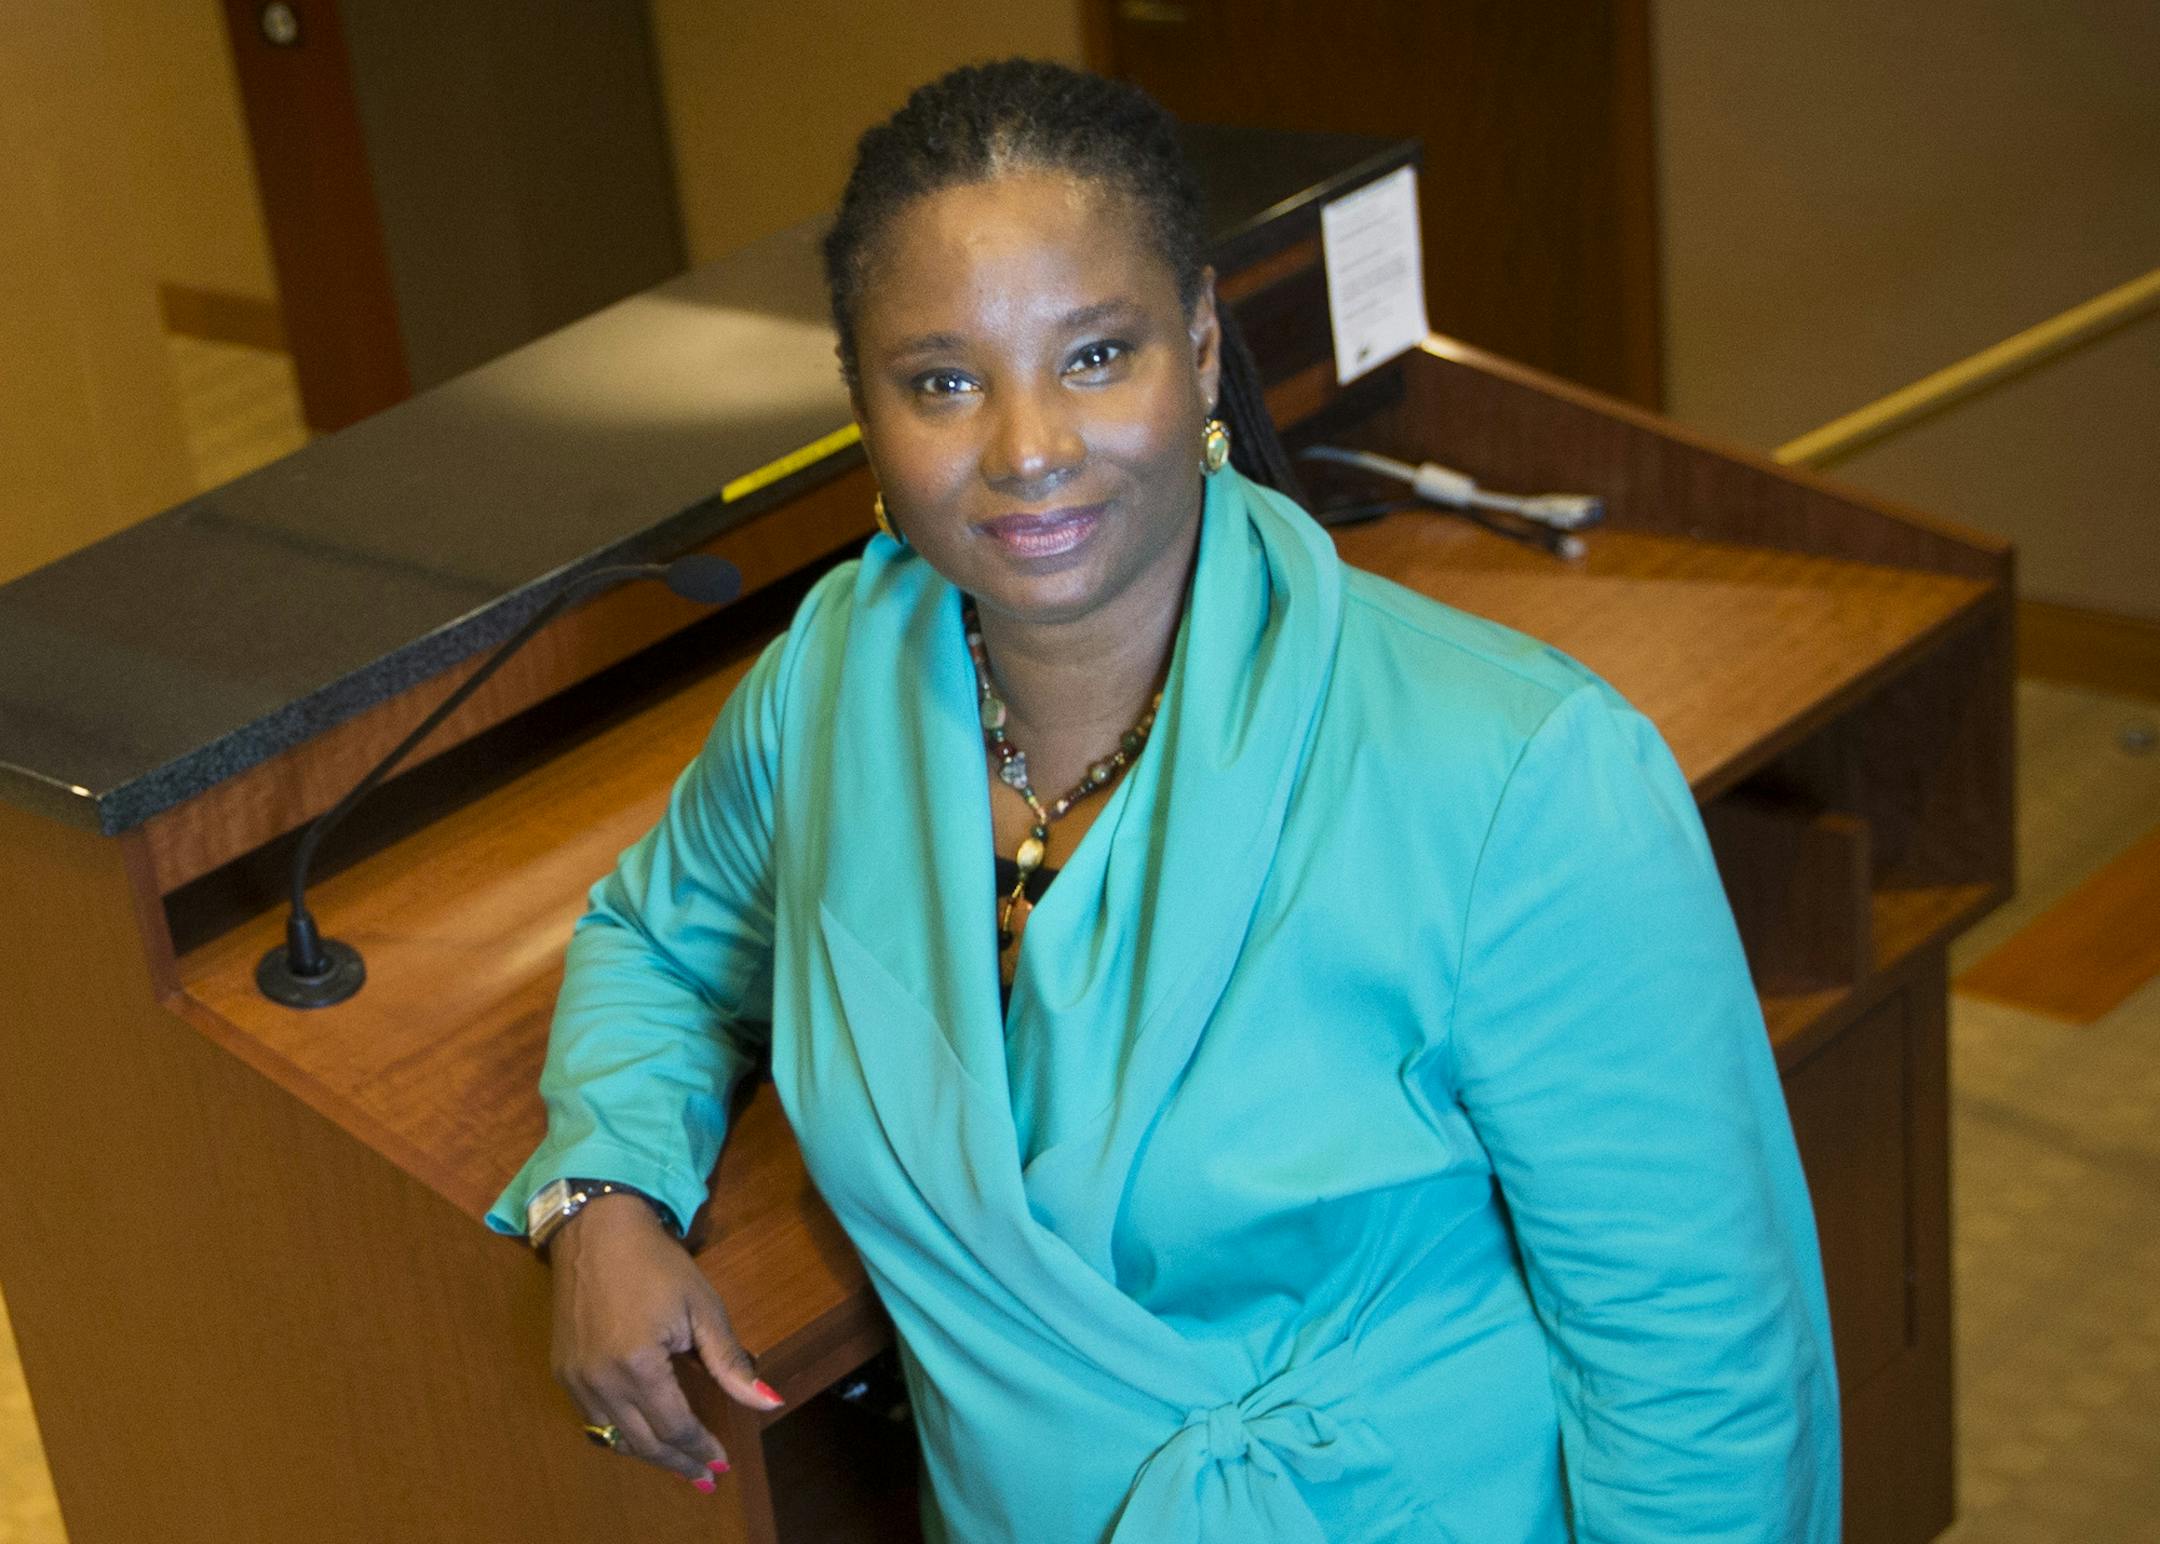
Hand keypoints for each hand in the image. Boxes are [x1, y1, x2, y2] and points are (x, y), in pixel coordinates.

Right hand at [548, 1192, 784, 1486]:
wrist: (597, 1230)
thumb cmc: (657, 1264)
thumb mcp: (703, 1308)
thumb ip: (731, 1363)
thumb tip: (768, 1403)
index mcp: (638, 1365)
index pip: (674, 1426)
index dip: (701, 1448)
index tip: (723, 1464)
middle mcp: (600, 1381)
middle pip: (643, 1442)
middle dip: (677, 1463)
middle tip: (705, 1478)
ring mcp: (575, 1379)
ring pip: (614, 1438)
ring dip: (649, 1455)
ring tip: (680, 1465)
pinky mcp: (562, 1371)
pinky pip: (593, 1420)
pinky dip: (621, 1435)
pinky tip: (643, 1436)